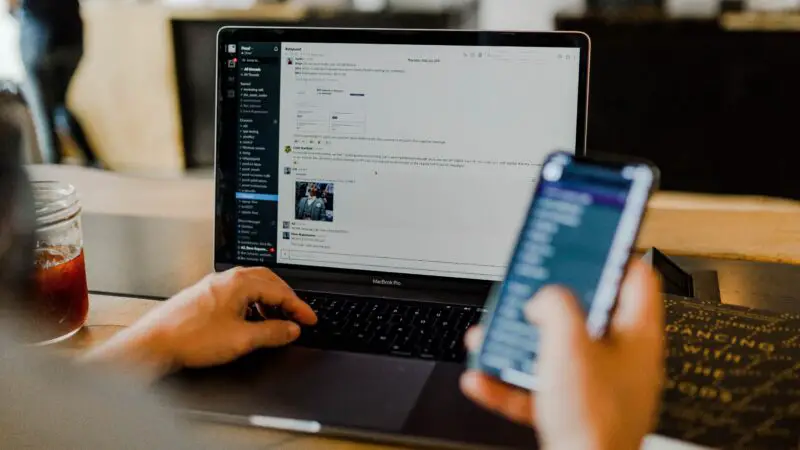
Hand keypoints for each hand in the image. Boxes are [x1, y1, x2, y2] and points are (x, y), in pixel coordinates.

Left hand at [81, 267, 316, 381]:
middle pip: (268, 281)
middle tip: (298, 315)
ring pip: (252, 286)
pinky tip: (251, 320)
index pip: (280, 290)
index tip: (310, 319)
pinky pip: (238, 293)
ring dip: (269, 301)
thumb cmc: (191, 338)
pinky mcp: (205, 296)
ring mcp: (214, 285)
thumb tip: (291, 329)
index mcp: (240, 282)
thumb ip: (272, 333)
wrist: (154, 342)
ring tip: (277, 321)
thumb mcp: (242, 339)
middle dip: (286, 299)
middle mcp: (227, 278)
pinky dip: (253, 304)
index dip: (299, 307)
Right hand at [460, 260, 663, 449]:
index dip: (610, 255)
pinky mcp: (576, 412)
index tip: (586, 243)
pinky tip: (483, 379)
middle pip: (586, 315)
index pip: (634, 278)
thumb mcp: (568, 343)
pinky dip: (510, 382)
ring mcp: (599, 388)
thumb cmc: (593, 419)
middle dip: (547, 304)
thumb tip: (544, 298)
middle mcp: (622, 361)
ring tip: (493, 336)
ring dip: (520, 343)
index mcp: (636, 336)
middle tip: (527, 291)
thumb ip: (555, 305)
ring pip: (555, 352)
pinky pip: (538, 389)